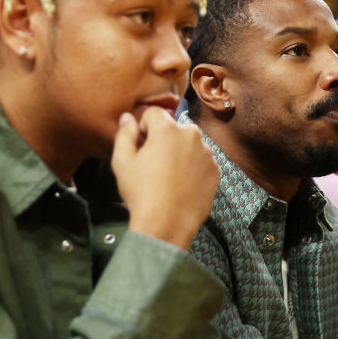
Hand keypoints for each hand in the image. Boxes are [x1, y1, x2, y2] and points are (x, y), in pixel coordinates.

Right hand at [112, 108, 218, 249]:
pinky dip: (191, 167)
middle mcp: (191, 136)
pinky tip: (180, 185)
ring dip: (178, 153)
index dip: (143, 128)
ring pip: (188, 144)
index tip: (140, 146)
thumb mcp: (122, 162)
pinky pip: (200, 160)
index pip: (154, 113)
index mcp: (168, 129)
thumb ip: (124, 134)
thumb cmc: (142, 194)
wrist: (167, 224)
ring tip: (167, 177)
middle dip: (162, 139)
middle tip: (152, 164)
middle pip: (173, 128)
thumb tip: (127, 119)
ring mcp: (206, 154)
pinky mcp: (214, 170)